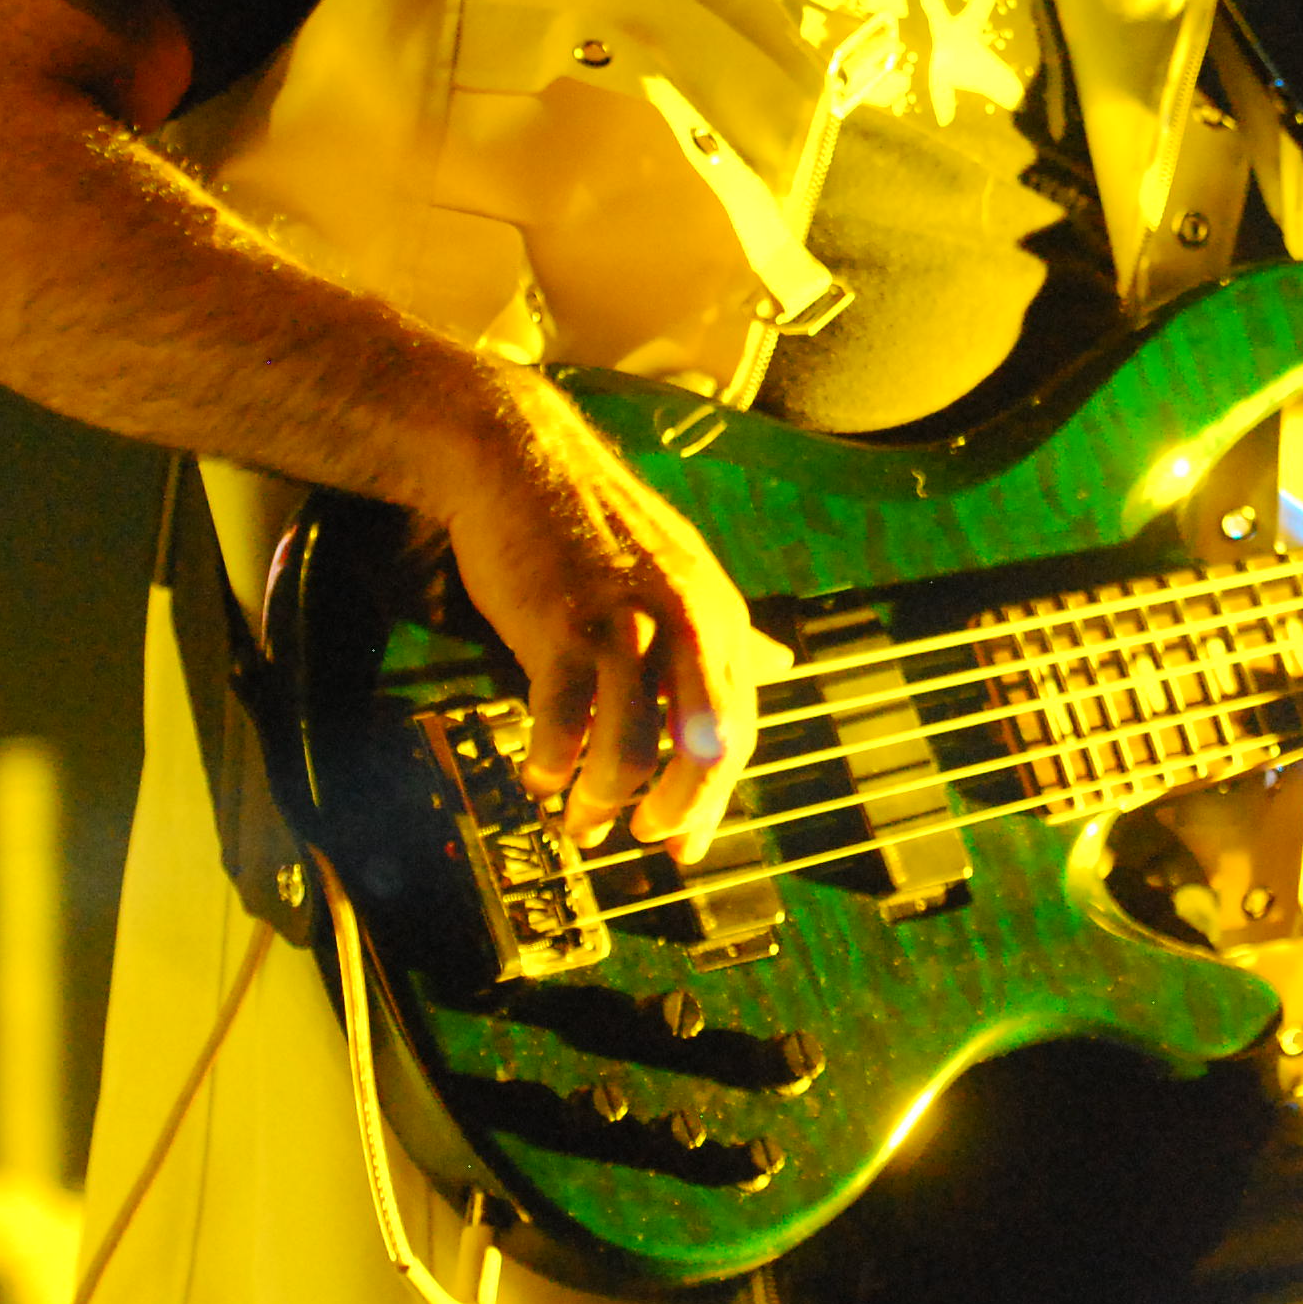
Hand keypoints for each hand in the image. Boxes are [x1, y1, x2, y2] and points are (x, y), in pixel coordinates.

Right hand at [434, 370, 794, 861]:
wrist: (521, 459)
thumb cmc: (599, 527)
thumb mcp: (684, 572)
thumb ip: (729, 631)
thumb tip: (780, 667)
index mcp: (722, 617)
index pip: (740, 731)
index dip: (712, 799)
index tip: (682, 844)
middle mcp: (686, 625)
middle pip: (706, 751)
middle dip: (676, 811)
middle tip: (642, 836)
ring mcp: (624, 627)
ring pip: (631, 752)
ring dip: (603, 802)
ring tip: (581, 819)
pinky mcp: (561, 629)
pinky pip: (563, 727)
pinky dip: (551, 766)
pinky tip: (539, 773)